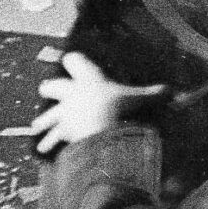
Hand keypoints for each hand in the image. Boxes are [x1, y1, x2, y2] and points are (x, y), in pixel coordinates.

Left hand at [27, 51, 164, 153]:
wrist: (102, 130)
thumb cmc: (120, 107)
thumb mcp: (140, 99)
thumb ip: (153, 95)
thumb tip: (173, 91)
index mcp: (89, 79)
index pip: (76, 62)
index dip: (73, 60)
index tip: (71, 58)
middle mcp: (72, 94)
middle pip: (54, 87)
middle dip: (51, 89)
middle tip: (45, 89)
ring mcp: (64, 114)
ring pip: (48, 116)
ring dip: (43, 122)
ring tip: (35, 127)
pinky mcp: (62, 132)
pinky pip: (52, 139)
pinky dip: (48, 144)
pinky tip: (42, 150)